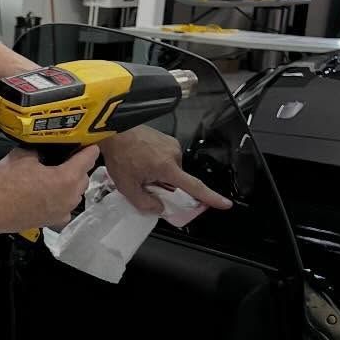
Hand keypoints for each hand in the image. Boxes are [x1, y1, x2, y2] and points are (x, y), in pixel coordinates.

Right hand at [0, 145, 99, 236]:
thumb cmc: (7, 184)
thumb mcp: (22, 156)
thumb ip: (39, 150)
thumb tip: (42, 151)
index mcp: (68, 178)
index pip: (89, 157)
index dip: (88, 147)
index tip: (87, 142)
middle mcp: (71, 197)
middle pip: (84, 177)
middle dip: (77, 167)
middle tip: (65, 158)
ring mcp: (64, 211)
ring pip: (75, 193)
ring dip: (69, 184)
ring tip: (54, 176)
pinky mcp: (54, 221)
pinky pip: (65, 206)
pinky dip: (60, 199)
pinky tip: (48, 195)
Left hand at [99, 127, 231, 214]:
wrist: (114, 131)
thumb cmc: (120, 155)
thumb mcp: (127, 187)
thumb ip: (145, 203)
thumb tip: (160, 208)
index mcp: (168, 167)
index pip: (194, 187)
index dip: (211, 198)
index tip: (225, 204)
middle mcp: (174, 154)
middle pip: (177, 180)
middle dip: (165, 186)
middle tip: (145, 183)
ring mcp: (171, 144)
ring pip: (171, 169)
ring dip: (160, 174)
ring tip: (140, 169)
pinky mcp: (167, 138)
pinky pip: (167, 158)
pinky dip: (158, 163)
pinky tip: (143, 160)